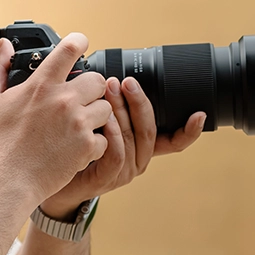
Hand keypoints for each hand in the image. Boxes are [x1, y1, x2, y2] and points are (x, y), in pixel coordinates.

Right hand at [0, 34, 112, 204]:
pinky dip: (95, 144)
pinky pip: (105, 137)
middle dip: (92, 89)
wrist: (9, 179)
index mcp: (42, 84)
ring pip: (106, 108)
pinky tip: (77, 148)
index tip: (81, 45)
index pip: (70, 48)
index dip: (80, 42)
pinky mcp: (88, 145)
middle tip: (81, 101)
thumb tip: (4, 45)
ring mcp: (78, 123)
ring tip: (79, 127)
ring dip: (96, 116)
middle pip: (98, 80)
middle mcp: (64, 100)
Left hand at [39, 70, 204, 218]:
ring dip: (122, 111)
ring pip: (132, 139)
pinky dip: (112, 134)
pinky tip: (103, 119)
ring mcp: (123, 173)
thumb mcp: (99, 125)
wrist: (53, 179)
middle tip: (126, 80)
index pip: (173, 141)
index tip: (200, 114)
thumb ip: (113, 107)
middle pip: (149, 130)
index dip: (189, 131)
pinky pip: (116, 155)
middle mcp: (137, 161)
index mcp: (141, 148)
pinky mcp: (105, 179)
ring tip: (108, 89)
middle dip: (140, 102)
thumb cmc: (76, 149)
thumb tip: (116, 74)